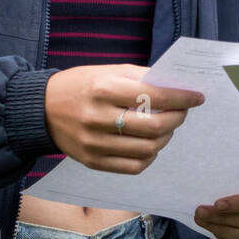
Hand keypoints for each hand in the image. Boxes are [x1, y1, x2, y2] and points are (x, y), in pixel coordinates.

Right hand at [44, 64, 204, 172]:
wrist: (41, 109)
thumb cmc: (81, 85)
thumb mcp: (109, 71)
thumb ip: (143, 78)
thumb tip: (178, 86)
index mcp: (104, 89)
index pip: (155, 96)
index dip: (182, 98)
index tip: (197, 96)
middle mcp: (98, 118)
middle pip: (155, 128)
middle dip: (178, 118)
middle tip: (182, 111)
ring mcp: (95, 144)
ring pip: (148, 150)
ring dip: (166, 138)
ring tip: (165, 127)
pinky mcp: (92, 162)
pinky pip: (134, 167)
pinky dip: (149, 156)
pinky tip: (149, 144)